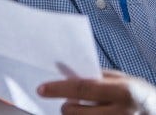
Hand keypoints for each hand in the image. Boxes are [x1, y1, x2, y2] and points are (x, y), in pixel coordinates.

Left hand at [38, 70, 155, 113]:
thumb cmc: (141, 95)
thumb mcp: (124, 80)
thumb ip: (95, 76)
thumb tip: (64, 71)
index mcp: (124, 92)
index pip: (82, 89)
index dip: (58, 88)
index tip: (41, 89)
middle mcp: (123, 114)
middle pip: (76, 112)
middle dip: (66, 107)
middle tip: (68, 103)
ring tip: (84, 110)